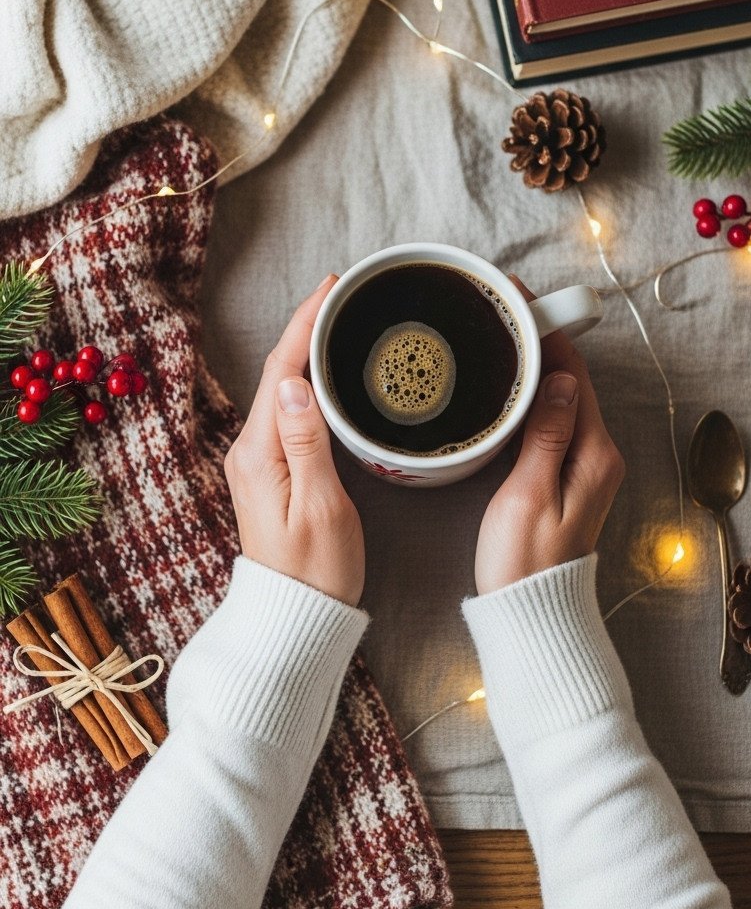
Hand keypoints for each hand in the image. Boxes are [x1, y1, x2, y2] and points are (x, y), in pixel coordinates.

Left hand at [224, 276, 364, 605]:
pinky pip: (287, 414)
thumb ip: (307, 442)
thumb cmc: (317, 572)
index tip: (331, 289)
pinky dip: (307, 384)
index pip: (282, 371)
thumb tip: (294, 384)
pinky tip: (326, 375)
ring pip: (282, 392)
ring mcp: (258, 463)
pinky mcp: (270, 474)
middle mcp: (250, 452)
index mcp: (261, 454)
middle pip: (278, 374)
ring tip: (337, 322)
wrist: (296, 618)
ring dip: (307, 353)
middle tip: (342, 295)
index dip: (306, 324)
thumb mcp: (320, 506)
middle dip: (307, 328)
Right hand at [474, 278, 623, 594]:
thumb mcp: (529, 492)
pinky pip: (551, 422)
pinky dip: (530, 397)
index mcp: (594, 453)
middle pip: (570, 381)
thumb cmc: (524, 561)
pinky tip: (503, 388)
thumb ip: (547, 433)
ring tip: (496, 336)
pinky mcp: (564, 477)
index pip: (574, 374)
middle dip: (538, 342)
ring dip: (533, 367)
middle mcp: (597, 455)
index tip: (516, 300)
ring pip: (560, 399)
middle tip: (498, 309)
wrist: (529, 611)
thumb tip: (560, 377)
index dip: (546, 333)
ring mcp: (583, 466)